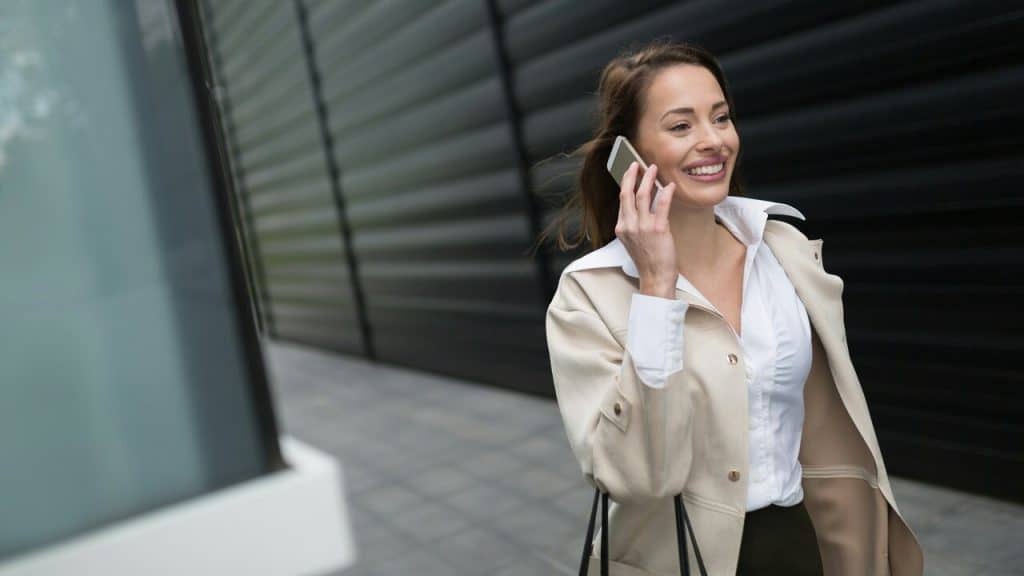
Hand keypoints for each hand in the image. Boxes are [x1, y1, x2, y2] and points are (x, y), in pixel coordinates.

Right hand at [614, 162, 677, 298]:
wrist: (655, 277)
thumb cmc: (647, 260)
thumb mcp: (634, 240)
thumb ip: (634, 223)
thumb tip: (643, 202)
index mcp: (621, 228)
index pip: (622, 200)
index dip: (626, 183)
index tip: (630, 173)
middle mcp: (629, 226)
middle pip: (627, 193)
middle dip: (632, 175)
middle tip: (637, 164)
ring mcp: (643, 227)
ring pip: (642, 195)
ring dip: (648, 179)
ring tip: (653, 169)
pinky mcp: (658, 229)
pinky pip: (662, 205)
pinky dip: (666, 193)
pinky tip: (670, 186)